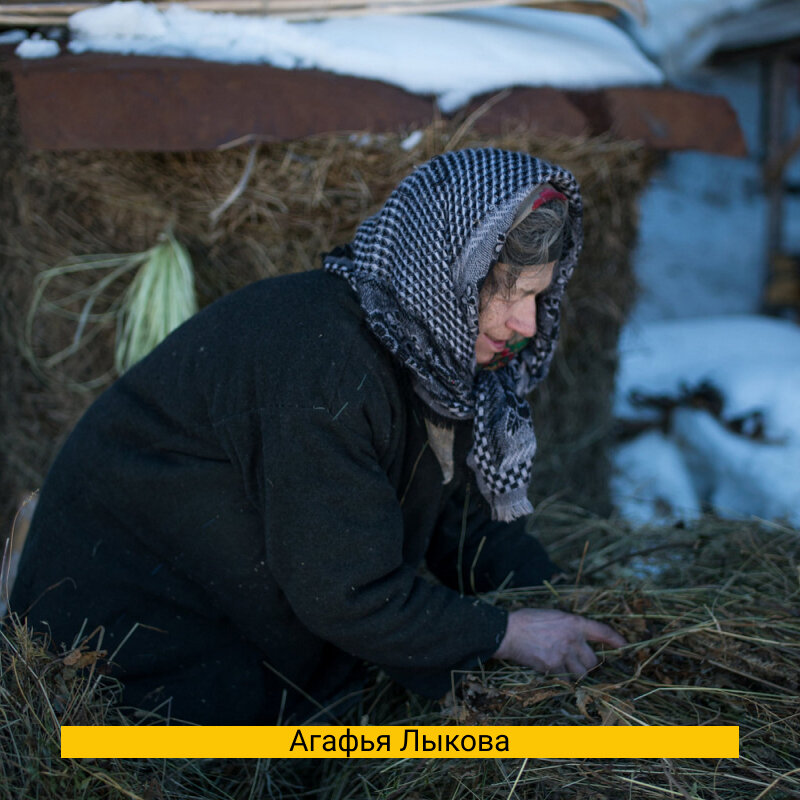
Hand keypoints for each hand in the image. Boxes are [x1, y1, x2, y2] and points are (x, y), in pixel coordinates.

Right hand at [493, 608, 625, 676]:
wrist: (509, 631)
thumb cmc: (526, 620)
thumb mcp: (552, 615)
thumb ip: (568, 626)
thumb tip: (576, 637)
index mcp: (573, 622)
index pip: (602, 631)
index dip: (615, 639)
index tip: (624, 645)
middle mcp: (572, 639)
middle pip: (593, 660)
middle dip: (588, 664)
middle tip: (580, 663)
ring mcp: (563, 654)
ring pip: (581, 673)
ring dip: (575, 673)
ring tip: (565, 667)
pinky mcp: (553, 667)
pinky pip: (564, 678)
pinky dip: (560, 677)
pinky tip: (551, 669)